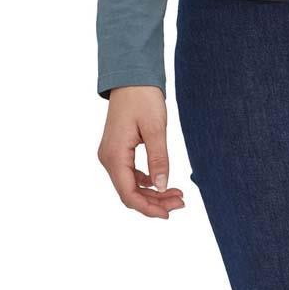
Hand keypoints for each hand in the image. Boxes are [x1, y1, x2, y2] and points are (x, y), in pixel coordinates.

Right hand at [97, 85, 186, 218]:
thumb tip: (162, 187)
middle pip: (129, 192)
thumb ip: (159, 159)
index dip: (148, 208)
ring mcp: (111, 154)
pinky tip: (162, 181)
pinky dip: (146, 181)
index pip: (128, 194)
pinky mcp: (117, 150)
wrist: (131, 76)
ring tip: (176, 195)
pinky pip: (129, 174)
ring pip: (130, 185)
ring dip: (152, 192)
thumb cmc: (142, 97)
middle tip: (180, 202)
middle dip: (154, 202)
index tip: (169, 213)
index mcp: (114, 155)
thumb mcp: (155, 128)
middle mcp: (108, 158)